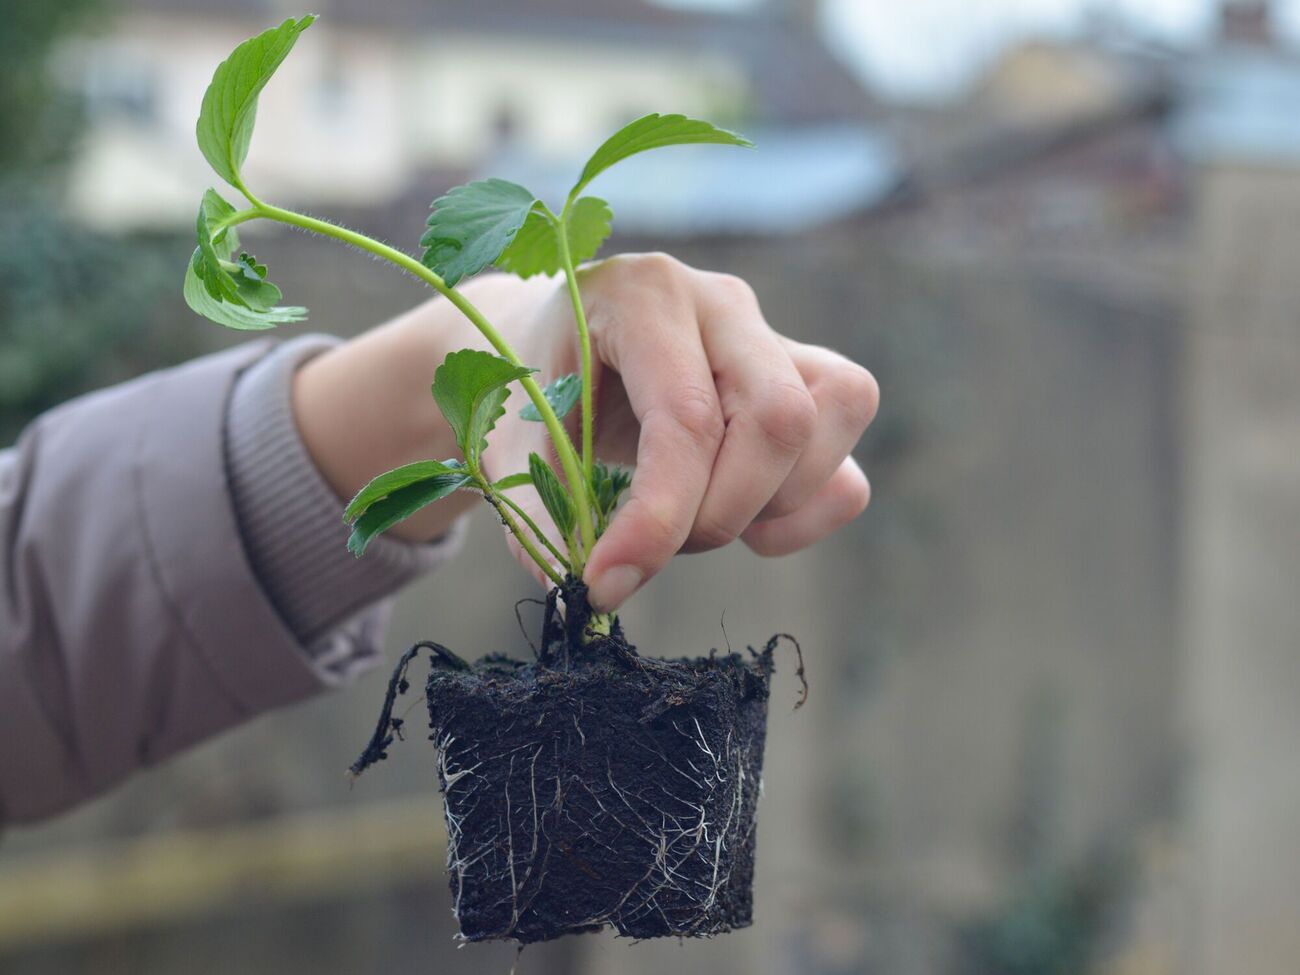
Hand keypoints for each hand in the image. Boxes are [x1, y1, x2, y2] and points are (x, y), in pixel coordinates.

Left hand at [293, 254, 877, 611]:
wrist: (554, 346)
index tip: (606, 583)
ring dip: (769, 507)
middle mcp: (722, 304)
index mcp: (643, 295)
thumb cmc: (532, 386)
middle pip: (780, 416)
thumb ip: (537, 508)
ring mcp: (774, 338)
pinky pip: (847, 463)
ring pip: (834, 420)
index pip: (685, 417)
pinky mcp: (805, 384)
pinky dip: (803, 514)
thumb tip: (575, 591)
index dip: (657, 518)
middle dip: (722, 511)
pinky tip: (745, 523)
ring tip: (694, 523)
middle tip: (658, 546)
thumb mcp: (509, 439)